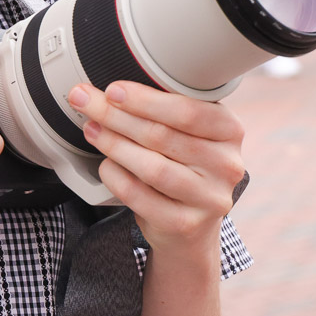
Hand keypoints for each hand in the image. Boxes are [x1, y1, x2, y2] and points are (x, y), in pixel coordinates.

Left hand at [67, 82, 245, 260]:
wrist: (190, 224)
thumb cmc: (183, 165)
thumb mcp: (188, 132)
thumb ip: (163, 110)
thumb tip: (111, 91)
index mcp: (230, 132)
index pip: (188, 111)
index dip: (145, 100)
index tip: (113, 90)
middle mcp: (226, 166)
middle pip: (163, 136)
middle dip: (116, 115)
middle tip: (86, 102)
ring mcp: (208, 199)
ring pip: (152, 167)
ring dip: (114, 144)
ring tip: (91, 129)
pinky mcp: (185, 224)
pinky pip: (139, 196)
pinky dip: (116, 175)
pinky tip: (105, 163)